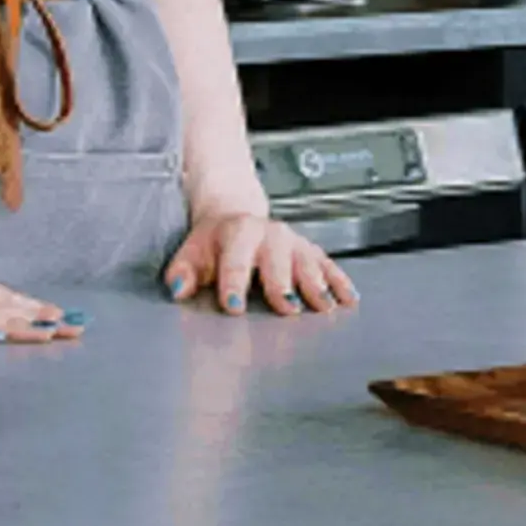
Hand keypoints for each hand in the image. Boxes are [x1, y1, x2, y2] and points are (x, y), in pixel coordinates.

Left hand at [163, 210, 356, 315]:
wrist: (235, 217)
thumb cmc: (214, 243)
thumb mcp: (192, 253)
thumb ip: (182, 273)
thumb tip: (178, 290)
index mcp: (238, 233)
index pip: (235, 260)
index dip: (234, 283)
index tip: (234, 305)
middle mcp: (269, 235)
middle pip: (277, 260)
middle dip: (282, 284)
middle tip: (288, 308)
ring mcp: (293, 242)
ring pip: (307, 262)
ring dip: (317, 284)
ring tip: (324, 307)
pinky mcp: (310, 250)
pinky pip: (328, 265)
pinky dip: (340, 282)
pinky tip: (348, 299)